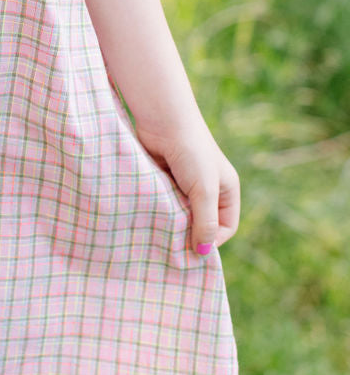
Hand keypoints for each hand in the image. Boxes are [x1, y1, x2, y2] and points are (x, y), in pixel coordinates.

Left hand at [133, 117, 241, 258]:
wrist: (163, 120)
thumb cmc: (191, 152)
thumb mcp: (203, 190)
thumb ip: (205, 223)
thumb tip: (204, 254)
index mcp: (226, 190)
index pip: (226, 227)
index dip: (213, 241)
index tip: (193, 250)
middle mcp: (208, 189)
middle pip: (201, 223)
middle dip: (189, 235)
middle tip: (172, 249)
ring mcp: (185, 185)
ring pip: (180, 215)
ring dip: (171, 224)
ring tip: (159, 235)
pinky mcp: (165, 180)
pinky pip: (164, 204)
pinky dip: (158, 211)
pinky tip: (148, 219)